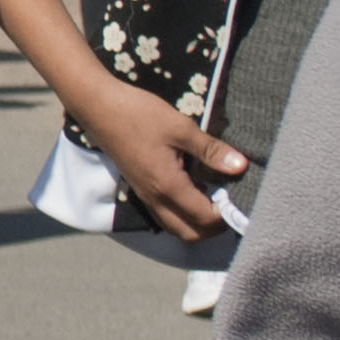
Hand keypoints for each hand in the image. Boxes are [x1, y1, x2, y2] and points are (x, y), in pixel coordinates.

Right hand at [66, 73, 246, 240]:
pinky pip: (165, 214)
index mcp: (168, 186)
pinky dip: (183, 213)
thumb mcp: (180, 127)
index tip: (242, 196)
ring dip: (198, 222)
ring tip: (213, 196)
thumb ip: (211, 150)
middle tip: (229, 202)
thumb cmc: (138, 113)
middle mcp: (155, 198)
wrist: (97, 105)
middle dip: (214, 227)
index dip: (228, 214)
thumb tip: (241, 166)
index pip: (206, 219)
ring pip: (177, 227)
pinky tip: (193, 187)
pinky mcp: (139, 186)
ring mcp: (144, 194)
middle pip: (191, 234)